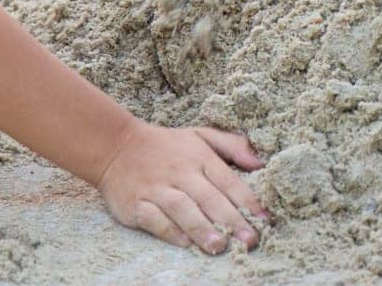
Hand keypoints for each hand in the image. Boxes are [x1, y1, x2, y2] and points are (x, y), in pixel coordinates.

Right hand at [97, 120, 268, 254]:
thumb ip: (233, 146)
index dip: (248, 200)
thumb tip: (260, 162)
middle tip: (250, 240)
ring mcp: (157, 189)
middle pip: (209, 198)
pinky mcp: (136, 204)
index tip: (265, 219)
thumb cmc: (167, 145)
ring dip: (202, 228)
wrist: (116, 146)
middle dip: (232, 220)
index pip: (229, 181)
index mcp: (200, 157)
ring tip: (220, 246)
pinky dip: (169, 231)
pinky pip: (154, 219)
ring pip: (182, 209)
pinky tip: (184, 243)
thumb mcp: (201, 135)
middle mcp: (180, 173)